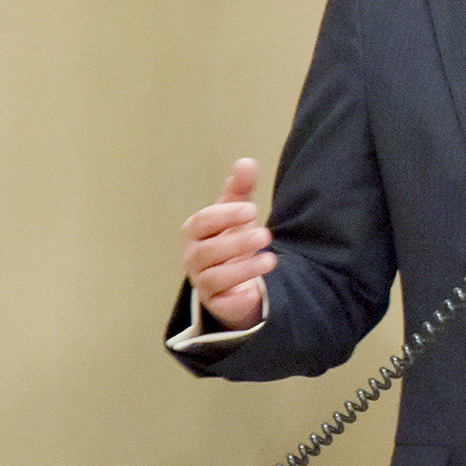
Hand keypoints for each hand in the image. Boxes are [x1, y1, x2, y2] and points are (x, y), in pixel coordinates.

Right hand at [180, 158, 274, 330]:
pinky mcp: (216, 302)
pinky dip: (239, 290)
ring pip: (213, 275)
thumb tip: (246, 162)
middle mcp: (194, 257)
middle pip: (205, 249)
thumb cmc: (234, 242)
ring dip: (242, 266)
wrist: (239, 281)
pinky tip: (259, 281)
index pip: (202, 222)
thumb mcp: (238, 214)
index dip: (224, 215)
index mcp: (197, 233)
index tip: (251, 209)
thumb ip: (240, 189)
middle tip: (265, 233)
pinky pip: (223, 298)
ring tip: (271, 258)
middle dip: (235, 241)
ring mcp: (203, 281)